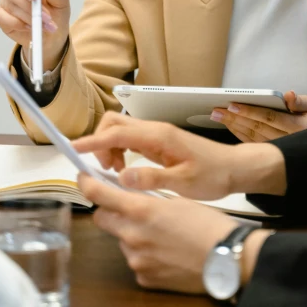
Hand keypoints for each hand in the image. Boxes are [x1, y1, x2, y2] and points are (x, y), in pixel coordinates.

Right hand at [0, 0, 70, 71]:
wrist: (51, 33)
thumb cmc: (56, 12)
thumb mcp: (61, 0)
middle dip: (28, 5)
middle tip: (46, 17)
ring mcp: (6, 0)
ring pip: (11, 5)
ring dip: (29, 18)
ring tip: (45, 25)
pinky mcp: (1, 15)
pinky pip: (2, 18)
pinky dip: (18, 24)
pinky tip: (30, 27)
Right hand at [73, 112, 286, 197]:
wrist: (233, 168)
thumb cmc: (212, 175)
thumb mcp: (184, 182)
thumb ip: (152, 178)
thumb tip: (121, 177)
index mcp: (158, 135)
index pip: (117, 132)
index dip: (93, 140)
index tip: (73, 148)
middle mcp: (154, 129)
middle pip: (114, 123)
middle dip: (100, 142)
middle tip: (103, 170)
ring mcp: (156, 134)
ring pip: (121, 130)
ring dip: (109, 148)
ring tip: (115, 173)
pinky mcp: (159, 141)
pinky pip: (130, 139)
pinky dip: (120, 151)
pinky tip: (126, 171)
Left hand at [77, 173, 271, 293]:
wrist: (226, 258)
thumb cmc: (207, 223)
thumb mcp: (176, 198)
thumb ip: (147, 197)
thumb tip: (130, 193)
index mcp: (141, 210)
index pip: (100, 194)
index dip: (87, 183)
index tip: (82, 176)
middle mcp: (132, 236)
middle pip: (103, 218)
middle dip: (110, 210)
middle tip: (127, 205)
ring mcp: (136, 259)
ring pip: (121, 240)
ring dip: (131, 233)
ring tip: (161, 233)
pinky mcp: (144, 277)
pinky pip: (136, 260)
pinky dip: (145, 254)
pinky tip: (166, 251)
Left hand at [211, 91, 306, 142]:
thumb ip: (301, 101)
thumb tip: (289, 95)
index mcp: (296, 127)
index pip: (268, 118)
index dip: (249, 112)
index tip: (232, 105)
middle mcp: (285, 140)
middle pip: (256, 128)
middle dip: (235, 119)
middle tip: (216, 111)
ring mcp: (278, 149)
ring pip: (252, 138)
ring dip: (234, 128)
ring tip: (218, 117)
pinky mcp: (274, 153)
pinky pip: (254, 145)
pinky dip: (240, 136)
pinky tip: (229, 128)